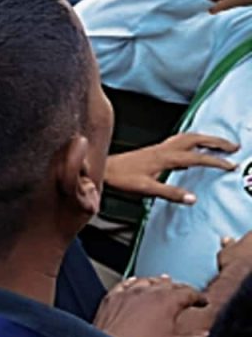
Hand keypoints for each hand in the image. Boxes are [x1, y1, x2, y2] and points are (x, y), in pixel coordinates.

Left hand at [93, 275, 208, 336]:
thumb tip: (204, 336)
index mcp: (167, 301)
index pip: (188, 293)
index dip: (199, 297)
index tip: (203, 301)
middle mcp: (147, 292)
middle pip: (168, 284)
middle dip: (180, 288)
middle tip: (186, 294)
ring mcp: (127, 293)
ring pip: (147, 280)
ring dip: (158, 282)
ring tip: (164, 281)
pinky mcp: (111, 298)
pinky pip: (125, 284)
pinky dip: (133, 282)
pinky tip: (134, 282)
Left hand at [105, 132, 238, 202]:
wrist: (103, 169)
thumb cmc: (121, 178)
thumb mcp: (145, 189)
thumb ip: (169, 193)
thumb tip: (193, 198)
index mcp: (165, 157)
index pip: (197, 157)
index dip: (215, 161)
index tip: (231, 165)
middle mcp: (164, 149)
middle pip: (195, 139)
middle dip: (216, 141)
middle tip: (233, 146)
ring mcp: (159, 148)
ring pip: (187, 137)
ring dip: (205, 138)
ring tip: (220, 143)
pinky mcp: (154, 150)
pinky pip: (179, 140)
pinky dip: (192, 141)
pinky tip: (193, 148)